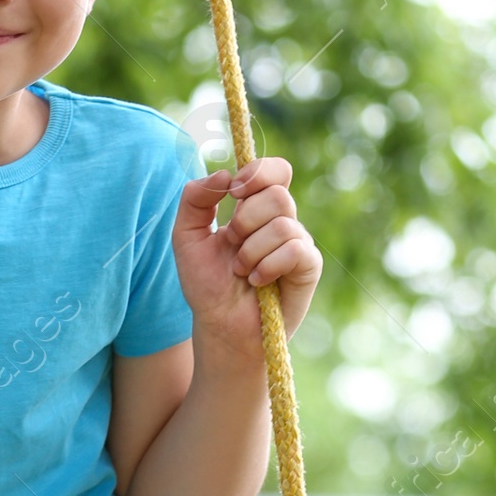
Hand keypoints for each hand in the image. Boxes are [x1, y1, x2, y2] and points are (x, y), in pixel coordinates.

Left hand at [171, 157, 322, 350]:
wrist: (219, 325)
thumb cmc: (206, 283)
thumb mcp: (186, 236)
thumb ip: (194, 199)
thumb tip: (224, 174)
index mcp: (256, 207)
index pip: (274, 171)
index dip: (257, 172)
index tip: (233, 192)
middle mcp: (281, 220)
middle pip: (277, 194)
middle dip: (245, 220)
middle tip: (232, 244)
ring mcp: (297, 242)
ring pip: (282, 224)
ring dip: (250, 251)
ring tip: (242, 271)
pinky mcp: (308, 266)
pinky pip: (294, 250)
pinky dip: (268, 266)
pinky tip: (258, 282)